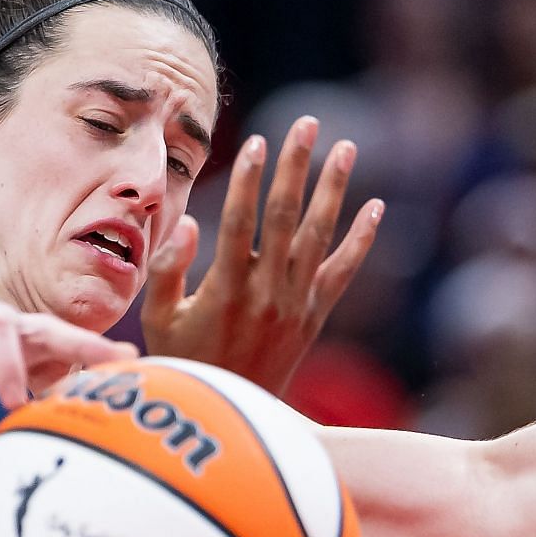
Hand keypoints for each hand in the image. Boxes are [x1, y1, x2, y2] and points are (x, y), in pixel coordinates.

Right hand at [142, 116, 380, 397]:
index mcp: (225, 288)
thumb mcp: (159, 320)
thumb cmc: (184, 362)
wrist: (229, 413)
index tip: (259, 142)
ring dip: (334, 189)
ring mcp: (295, 304)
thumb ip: (170, 270)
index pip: (240, 221)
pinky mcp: (313, 317)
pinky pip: (342, 273)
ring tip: (347, 147)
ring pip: (319, 236)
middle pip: (286, 217)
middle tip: (308, 123)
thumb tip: (189, 222)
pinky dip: (361, 241)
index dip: (250, 180)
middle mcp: (266, 292)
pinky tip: (376, 208)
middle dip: (297, 166)